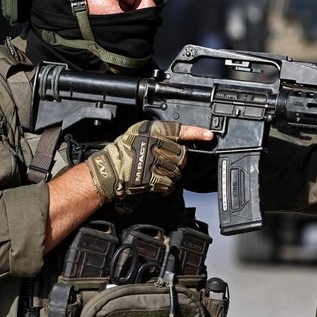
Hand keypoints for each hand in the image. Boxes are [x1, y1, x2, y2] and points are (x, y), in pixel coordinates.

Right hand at [86, 121, 214, 203]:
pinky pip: (170, 184)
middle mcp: (154, 144)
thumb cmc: (121, 153)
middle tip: (165, 164)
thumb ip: (158, 134)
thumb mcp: (138, 134)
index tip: (209, 135)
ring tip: (156, 173)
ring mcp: (154, 161)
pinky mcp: (153, 178)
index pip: (179, 130)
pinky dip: (165, 186)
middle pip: (182, 155)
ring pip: (177, 171)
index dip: (196, 133)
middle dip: (177, 162)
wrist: (108, 171)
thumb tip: (179, 139)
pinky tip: (155, 182)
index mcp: (151, 131)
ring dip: (170, 175)